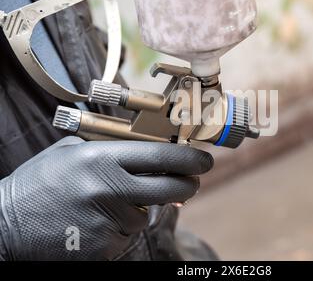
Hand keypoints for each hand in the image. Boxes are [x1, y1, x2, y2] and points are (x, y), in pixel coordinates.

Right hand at [0, 137, 212, 260]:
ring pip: (146, 214)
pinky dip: (119, 228)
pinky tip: (94, 222)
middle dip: (186, 185)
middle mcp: (108, 189)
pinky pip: (127, 235)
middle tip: (190, 182)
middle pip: (169, 188)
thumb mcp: (73, 152)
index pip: (162, 157)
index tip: (205, 160)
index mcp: (101, 159)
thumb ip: (114, 151)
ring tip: (103, 204)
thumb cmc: (41, 183)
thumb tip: (155, 157)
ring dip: (137, 209)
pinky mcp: (105, 248)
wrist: (6, 226)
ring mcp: (107, 221)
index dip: (190, 159)